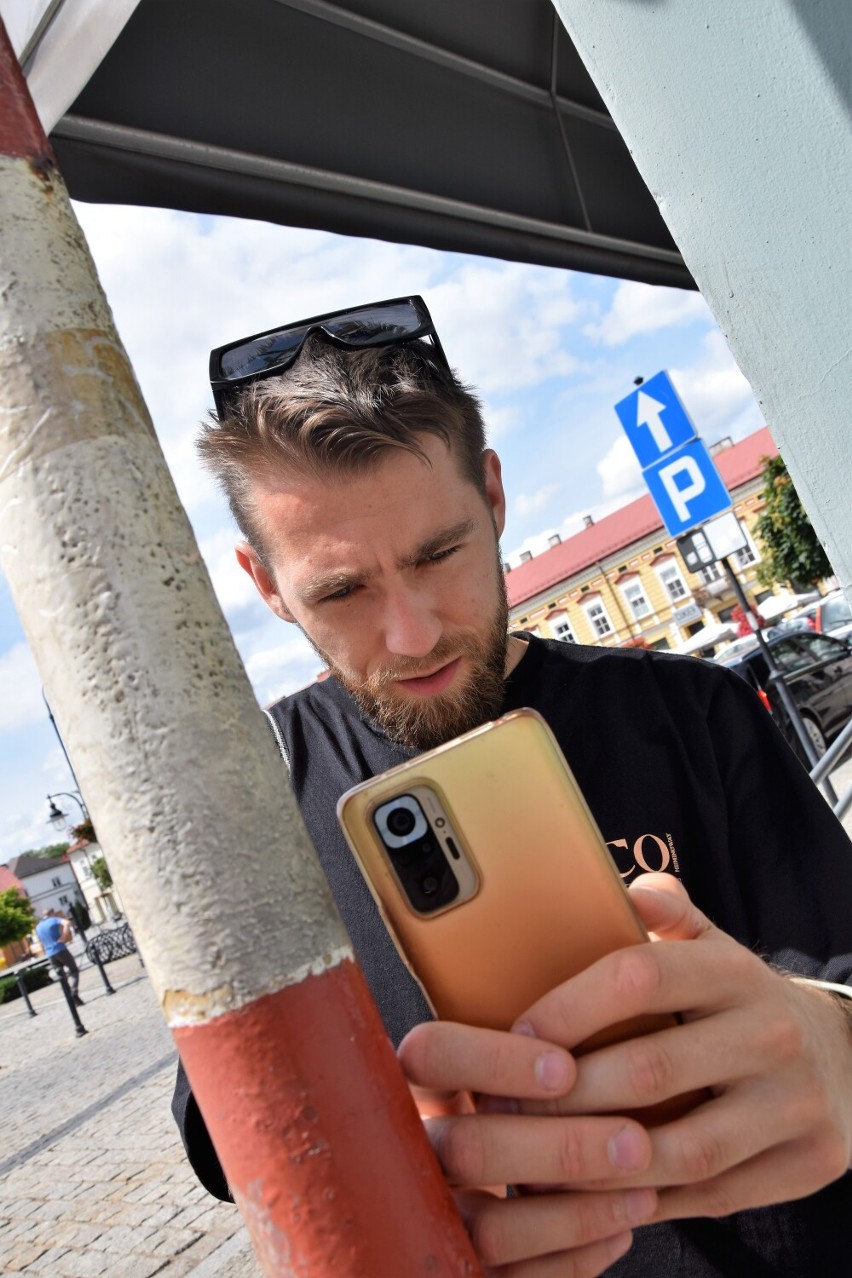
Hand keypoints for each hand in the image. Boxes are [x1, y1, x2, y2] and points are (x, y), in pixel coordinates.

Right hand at [401, 1017, 656, 1274]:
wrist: (470, 1213)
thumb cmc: (510, 1109)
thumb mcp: (497, 1069)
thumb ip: (528, 1043)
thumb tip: (605, 1006)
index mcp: (411, 1081)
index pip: (430, 1054)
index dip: (493, 1059)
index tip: (566, 1068)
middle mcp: (405, 1149)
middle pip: (467, 1148)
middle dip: (560, 1146)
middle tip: (635, 1141)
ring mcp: (425, 1216)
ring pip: (490, 1228)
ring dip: (577, 1210)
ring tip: (644, 1190)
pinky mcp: (453, 1270)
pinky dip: (572, 1257)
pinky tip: (620, 1230)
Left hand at [518, 874, 851, 1218]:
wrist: (842, 1055)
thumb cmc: (738, 1000)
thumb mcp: (710, 946)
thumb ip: (666, 913)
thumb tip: (630, 890)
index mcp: (736, 970)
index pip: (641, 976)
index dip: (570, 1007)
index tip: (519, 1035)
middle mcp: (772, 1034)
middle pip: (652, 1069)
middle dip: (567, 1094)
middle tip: (506, 1107)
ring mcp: (796, 1104)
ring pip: (683, 1149)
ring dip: (598, 1160)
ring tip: (538, 1158)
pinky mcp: (808, 1164)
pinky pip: (711, 1197)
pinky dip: (644, 1202)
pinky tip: (592, 1195)